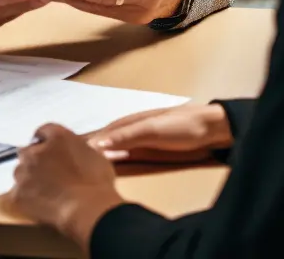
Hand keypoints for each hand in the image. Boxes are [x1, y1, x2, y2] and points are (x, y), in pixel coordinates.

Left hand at [7, 125, 124, 247]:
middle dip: (35, 160)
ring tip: (43, 192)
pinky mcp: (18, 193)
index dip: (46, 142)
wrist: (88, 209)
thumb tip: (77, 153)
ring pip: (20, 172)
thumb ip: (79, 148)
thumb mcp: (95, 155)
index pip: (43, 131)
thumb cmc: (97, 182)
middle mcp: (36, 150)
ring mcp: (24, 172)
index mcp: (57, 136)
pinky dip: (26, 198)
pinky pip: (18, 193)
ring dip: (28, 178)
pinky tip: (39, 204)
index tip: (50, 151)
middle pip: (28, 151)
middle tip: (48, 174)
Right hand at [87, 102, 232, 162]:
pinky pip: (129, 153)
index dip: (89, 140)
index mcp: (131, 120)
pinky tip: (114, 162)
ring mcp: (145, 138)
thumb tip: (97, 143)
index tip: (71, 149)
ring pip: (118, 145)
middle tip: (73, 157)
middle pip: (109, 138)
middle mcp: (135, 127)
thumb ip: (126, 136)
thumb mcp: (151, 130)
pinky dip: (118, 157)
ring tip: (88, 161)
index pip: (104, 132)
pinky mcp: (154, 149)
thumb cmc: (182, 126)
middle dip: (93, 145)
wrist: (213, 130)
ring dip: (104, 152)